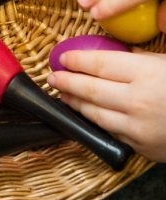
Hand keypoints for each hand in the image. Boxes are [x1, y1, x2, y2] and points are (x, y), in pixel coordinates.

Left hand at [48, 49, 165, 161]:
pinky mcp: (141, 147)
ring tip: (62, 92)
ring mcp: (138, 127)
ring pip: (94, 113)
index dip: (76, 59)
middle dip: (67, 81)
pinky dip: (93, 121)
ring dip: (74, 102)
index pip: (99, 64)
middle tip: (53, 75)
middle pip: (90, 89)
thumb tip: (118, 52)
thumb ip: (144, 59)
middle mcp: (138, 101)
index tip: (62, 56)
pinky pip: (109, 131)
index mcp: (147, 74)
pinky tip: (84, 113)